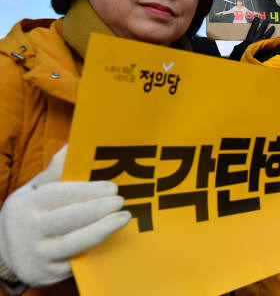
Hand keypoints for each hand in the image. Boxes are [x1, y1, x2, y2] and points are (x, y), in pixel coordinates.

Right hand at [0, 145, 130, 286]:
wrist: (4, 252)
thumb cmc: (30, 213)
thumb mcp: (33, 191)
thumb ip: (55, 173)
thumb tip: (71, 147)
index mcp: (26, 206)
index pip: (59, 195)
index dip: (88, 191)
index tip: (112, 187)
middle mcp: (29, 232)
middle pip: (68, 219)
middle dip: (98, 210)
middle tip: (121, 201)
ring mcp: (38, 255)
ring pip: (74, 243)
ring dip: (103, 230)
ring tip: (125, 217)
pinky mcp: (48, 274)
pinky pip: (77, 262)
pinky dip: (97, 249)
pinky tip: (114, 238)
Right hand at [228, 17, 275, 60]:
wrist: (247, 62)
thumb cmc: (243, 54)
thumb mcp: (240, 47)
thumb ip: (244, 43)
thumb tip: (246, 40)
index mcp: (249, 39)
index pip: (252, 28)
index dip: (255, 23)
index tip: (257, 18)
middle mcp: (255, 40)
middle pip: (261, 30)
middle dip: (264, 25)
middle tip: (267, 20)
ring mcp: (260, 44)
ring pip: (266, 36)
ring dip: (270, 31)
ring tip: (273, 27)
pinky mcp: (264, 49)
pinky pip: (269, 44)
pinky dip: (273, 42)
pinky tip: (277, 39)